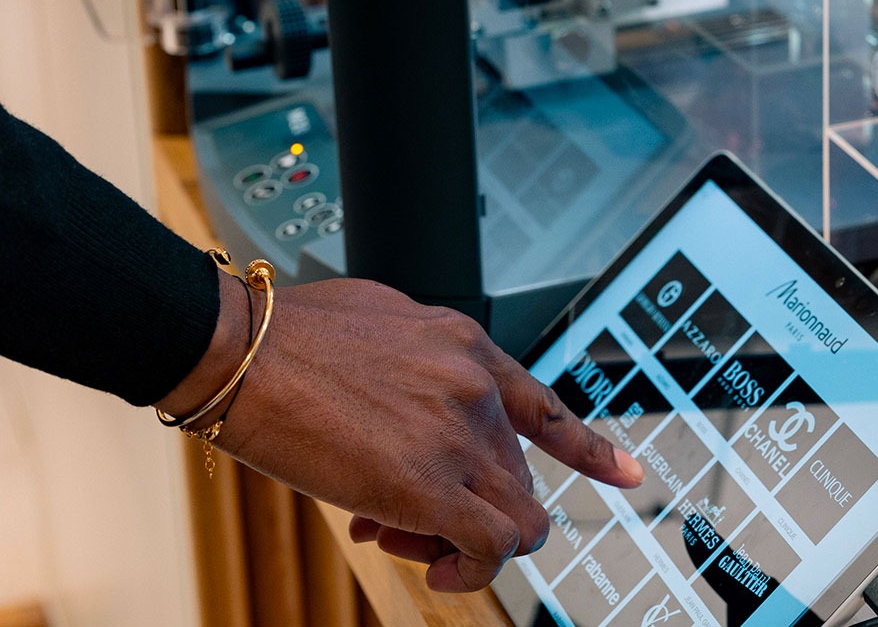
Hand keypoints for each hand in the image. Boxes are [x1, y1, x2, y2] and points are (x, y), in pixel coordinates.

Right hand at [160, 272, 642, 591]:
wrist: (238, 347)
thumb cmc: (290, 335)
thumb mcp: (382, 321)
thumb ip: (422, 360)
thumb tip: (418, 397)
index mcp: (465, 344)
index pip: (546, 408)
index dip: (590, 449)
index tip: (626, 474)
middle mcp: (474, 388)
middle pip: (515, 475)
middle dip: (471, 503)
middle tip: (409, 516)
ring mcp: (457, 436)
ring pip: (514, 516)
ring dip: (468, 539)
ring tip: (407, 536)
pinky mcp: (427, 486)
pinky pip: (489, 546)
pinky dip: (471, 569)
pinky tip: (435, 566)